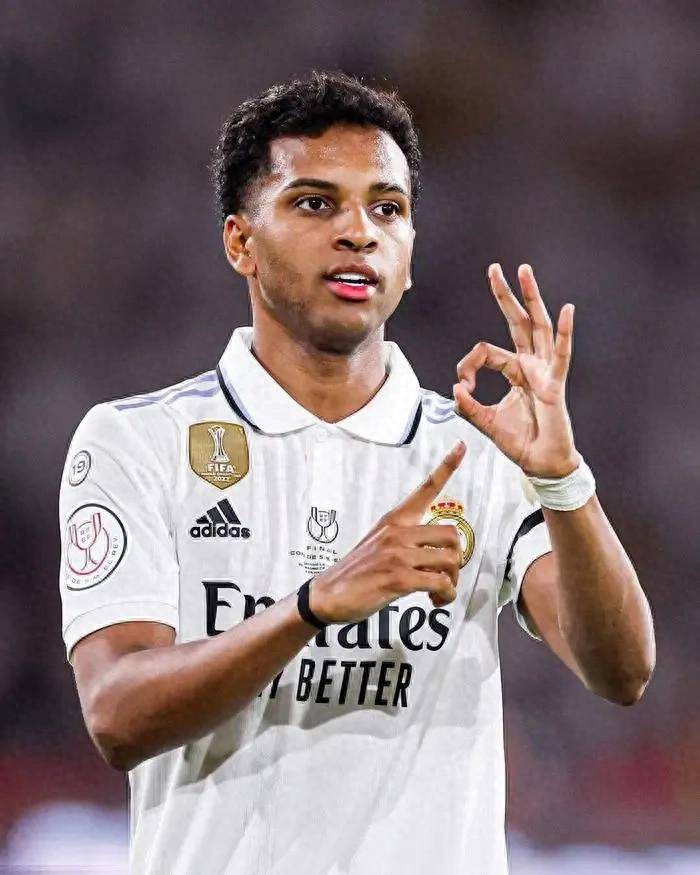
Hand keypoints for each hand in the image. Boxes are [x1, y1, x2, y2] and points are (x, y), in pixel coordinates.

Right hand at [310, 441, 465, 623]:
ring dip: (452, 581)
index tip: (461, 445)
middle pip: (451, 534)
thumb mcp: (379, 544)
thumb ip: (407, 542)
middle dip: (456, 560)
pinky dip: (445, 594)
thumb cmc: (358, 572)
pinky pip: (440, 582)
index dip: (446, 466)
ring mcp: (398, 554)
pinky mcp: (398, 578)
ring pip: (449, 560)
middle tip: (446, 576)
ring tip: (439, 592)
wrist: (327, 594)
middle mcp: (398, 532)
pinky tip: (434, 599)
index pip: (425, 488)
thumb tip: (437, 554)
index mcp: (394, 520)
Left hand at [453, 263, 578, 477]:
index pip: (486, 351)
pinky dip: (565, 331)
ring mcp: (544, 371)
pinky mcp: (555, 383)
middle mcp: (530, 365)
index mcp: (514, 371)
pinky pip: (561, 353)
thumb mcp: (486, 422)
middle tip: (495, 268)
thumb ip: (468, 407)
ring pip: (538, 326)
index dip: (468, 363)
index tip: (461, 385)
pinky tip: (567, 309)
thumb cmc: (520, 441)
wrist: (541, 463)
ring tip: (524, 271)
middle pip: (516, 322)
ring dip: (531, 297)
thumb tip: (454, 389)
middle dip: (505, 295)